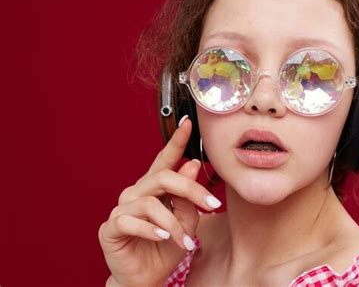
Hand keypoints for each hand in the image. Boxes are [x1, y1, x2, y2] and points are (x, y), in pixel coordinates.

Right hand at [98, 116, 220, 286]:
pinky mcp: (111, 227)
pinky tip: (163, 238)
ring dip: (173, 223)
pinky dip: (151, 230)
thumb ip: (187, 197)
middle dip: (190, 189)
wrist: (145, 279)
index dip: (175, 142)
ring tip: (185, 241)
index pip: (164, 160)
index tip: (188, 124)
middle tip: (211, 205)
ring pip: (150, 203)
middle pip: (163, 178)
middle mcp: (135, 193)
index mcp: (153, 189)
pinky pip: (131, 221)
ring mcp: (121, 209)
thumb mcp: (186, 222)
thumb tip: (191, 164)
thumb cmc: (165, 250)